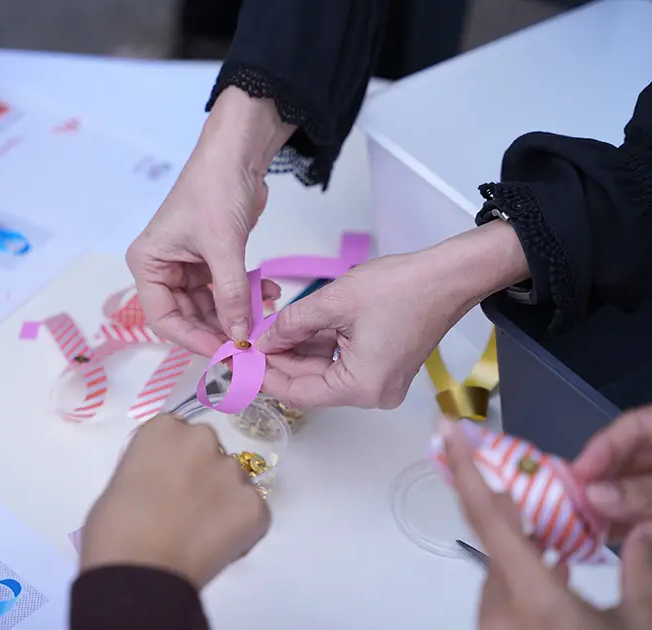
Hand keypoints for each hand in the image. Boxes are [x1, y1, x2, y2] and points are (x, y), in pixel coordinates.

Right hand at [79, 413, 270, 587]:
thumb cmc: (114, 530)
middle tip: (186, 508)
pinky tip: (217, 545)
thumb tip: (162, 486)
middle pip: (210, 450)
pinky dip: (242, 527)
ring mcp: (233, 471)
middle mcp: (203, 439)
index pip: (178, 433)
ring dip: (224, 500)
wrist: (139, 572)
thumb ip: (148, 469)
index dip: (174, 462)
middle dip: (203, 474)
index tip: (167, 484)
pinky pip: (253, 512)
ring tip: (201, 533)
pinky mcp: (256, 505)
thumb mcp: (120, 483)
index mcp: (165, 428)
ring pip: (234, 480)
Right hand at [126, 87, 292, 355]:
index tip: (223, 353)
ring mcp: (187, 267)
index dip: (193, 339)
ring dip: (237, 313)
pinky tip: (267, 293)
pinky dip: (245, 295)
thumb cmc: (215, 190)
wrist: (237, 153)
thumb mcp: (222, 247)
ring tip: (263, 315)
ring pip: (210, 307)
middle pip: (188, 317)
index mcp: (148, 265)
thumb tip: (239, 336)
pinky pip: (226, 291)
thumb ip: (230, 295)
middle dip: (219, 329)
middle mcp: (163, 269)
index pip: (164, 318)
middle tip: (248, 344)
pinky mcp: (211, 261)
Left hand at [256, 221, 529, 408]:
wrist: (448, 277)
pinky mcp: (383, 368)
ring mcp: (380, 383)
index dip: (266, 377)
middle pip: (310, 385)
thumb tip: (262, 341)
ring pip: (323, 372)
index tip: (240, 363)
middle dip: (279, 362)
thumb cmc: (401, 288)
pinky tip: (295, 329)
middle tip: (247, 344)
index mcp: (361, 386)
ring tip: (267, 332)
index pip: (298, 393)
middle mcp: (372, 394)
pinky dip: (318, 347)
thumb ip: (291, 324)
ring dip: (297, 353)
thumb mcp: (333, 302)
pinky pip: (340, 363)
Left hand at [443, 420, 651, 629]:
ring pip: (500, 570)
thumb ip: (640, 574)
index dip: (467, 471)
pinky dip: (523, 575)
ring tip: (558, 536)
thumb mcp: (638, 626)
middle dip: (512, 512)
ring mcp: (494, 627)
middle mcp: (502, 611)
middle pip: (496, 541)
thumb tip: (639, 528)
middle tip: (528, 484)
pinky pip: (503, 594)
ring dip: (522, 549)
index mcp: (535, 598)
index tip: (448, 432)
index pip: (490, 519)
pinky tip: (552, 566)